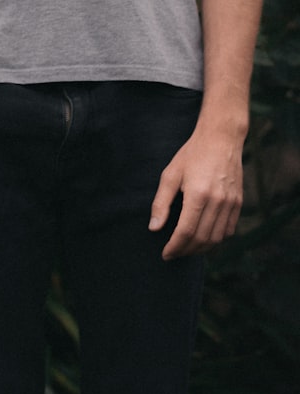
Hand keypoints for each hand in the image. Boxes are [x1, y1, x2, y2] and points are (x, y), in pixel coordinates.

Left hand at [149, 126, 243, 259]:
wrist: (221, 139)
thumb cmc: (191, 155)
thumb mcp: (170, 175)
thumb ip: (161, 203)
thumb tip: (154, 228)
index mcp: (198, 195)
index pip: (186, 232)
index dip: (175, 247)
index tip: (165, 254)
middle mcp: (218, 201)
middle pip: (202, 239)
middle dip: (186, 251)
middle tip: (173, 254)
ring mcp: (231, 203)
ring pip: (217, 238)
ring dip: (201, 249)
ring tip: (186, 249)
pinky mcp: (239, 202)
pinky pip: (229, 230)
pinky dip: (216, 239)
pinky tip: (203, 239)